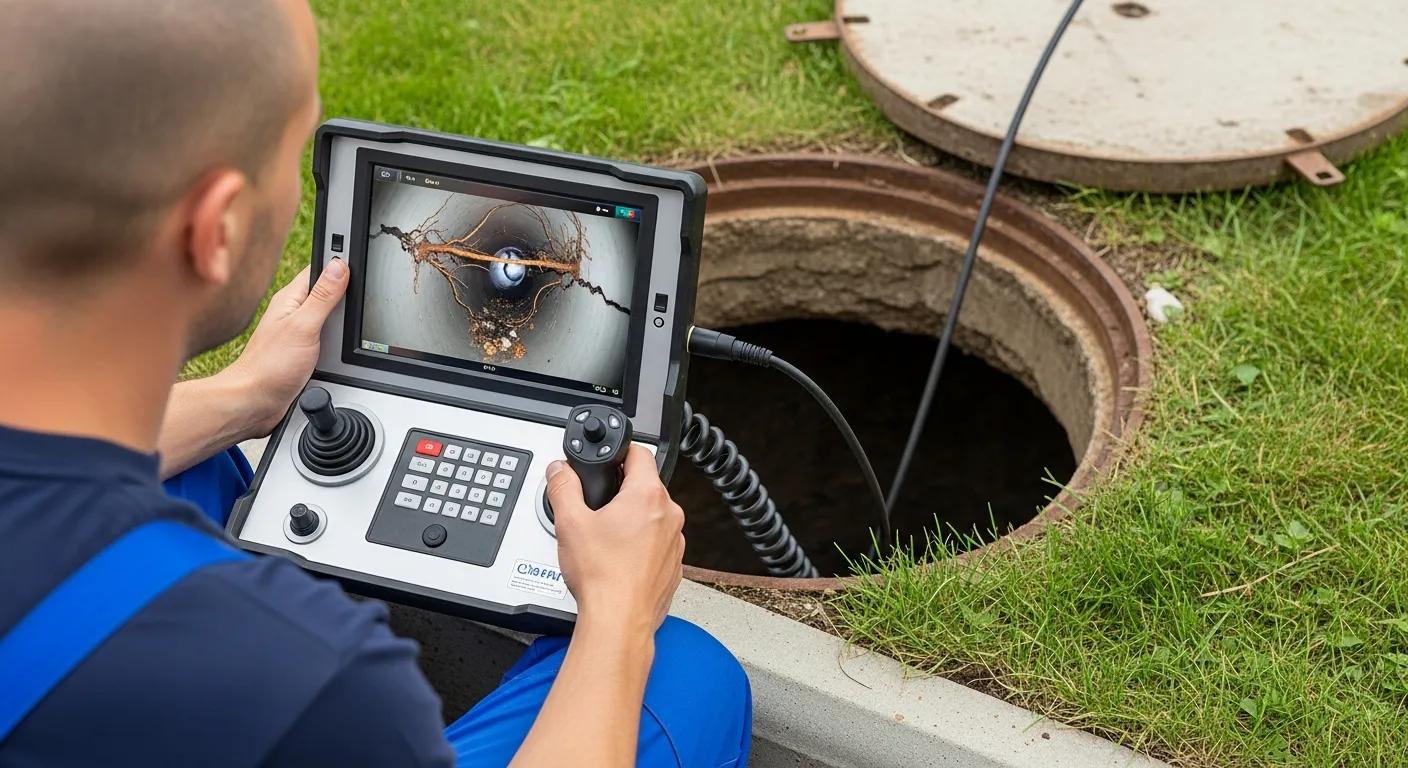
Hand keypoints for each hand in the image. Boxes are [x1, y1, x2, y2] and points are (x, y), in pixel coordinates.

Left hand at [223, 260, 348, 438]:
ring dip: (344, 316)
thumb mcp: (303, 326)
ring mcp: (301, 333)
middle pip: (329, 292)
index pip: (320, 269)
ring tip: (360, 301)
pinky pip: (328, 337)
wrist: (254, 403)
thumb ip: (323, 297)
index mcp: (291, 299)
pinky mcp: (306, 353)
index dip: (339, 258)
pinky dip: (340, 337)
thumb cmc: (269, 367)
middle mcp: (295, 313)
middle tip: (366, 273)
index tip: (356, 246)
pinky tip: (347, 338)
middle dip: (347, 288)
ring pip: (331, 316)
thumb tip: (339, 266)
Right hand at [547, 445, 683, 636]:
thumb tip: (560, 470)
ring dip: (634, 519)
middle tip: (598, 505)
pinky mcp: (674, 565)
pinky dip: (642, 545)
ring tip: (606, 537)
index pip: (641, 453)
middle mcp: (669, 515)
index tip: (609, 459)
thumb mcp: (570, 523)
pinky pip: (659, 543)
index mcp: (648, 496)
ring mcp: (676, 541)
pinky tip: (619, 558)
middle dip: (622, 490)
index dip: (621, 452)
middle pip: (646, 486)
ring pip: (654, 516)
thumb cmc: (601, 576)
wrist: (618, 620)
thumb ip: (563, 487)